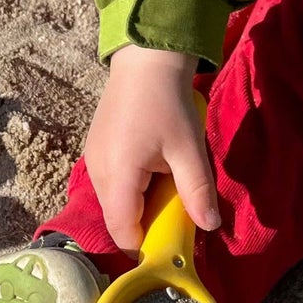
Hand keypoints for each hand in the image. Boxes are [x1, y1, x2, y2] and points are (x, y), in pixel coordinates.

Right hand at [83, 46, 220, 253]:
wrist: (146, 58)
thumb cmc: (169, 103)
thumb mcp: (188, 148)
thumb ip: (197, 190)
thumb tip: (210, 227)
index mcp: (118, 176)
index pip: (123, 231)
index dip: (145, 244)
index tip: (171, 243)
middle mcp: (97, 172)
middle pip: (116, 218)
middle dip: (144, 223)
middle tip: (174, 210)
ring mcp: (92, 159)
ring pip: (112, 200)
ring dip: (137, 203)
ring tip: (166, 183)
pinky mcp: (95, 148)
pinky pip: (110, 182)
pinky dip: (129, 186)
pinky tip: (152, 167)